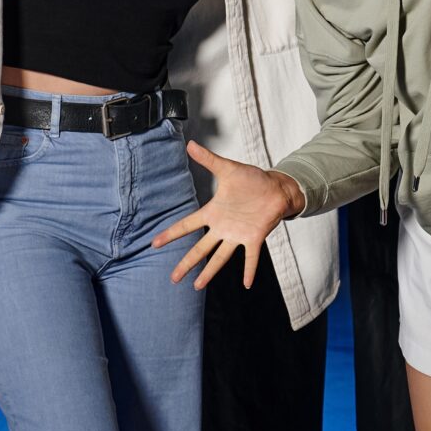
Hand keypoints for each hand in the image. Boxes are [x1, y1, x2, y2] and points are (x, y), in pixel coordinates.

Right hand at [151, 142, 297, 289]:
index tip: (154, 244)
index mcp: (213, 212)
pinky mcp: (254, 237)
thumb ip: (209, 160)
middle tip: (173, 279)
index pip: (187, 225)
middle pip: (200, 248)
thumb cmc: (251, 180)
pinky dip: (249, 270)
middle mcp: (223, 227)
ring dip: (209, 272)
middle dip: (186, 263)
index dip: (171, 234)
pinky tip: (247, 284)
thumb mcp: (228, 169)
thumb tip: (190, 144)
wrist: (275, 187)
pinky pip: (251, 257)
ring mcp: (237, 234)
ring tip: (197, 287)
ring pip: (220, 257)